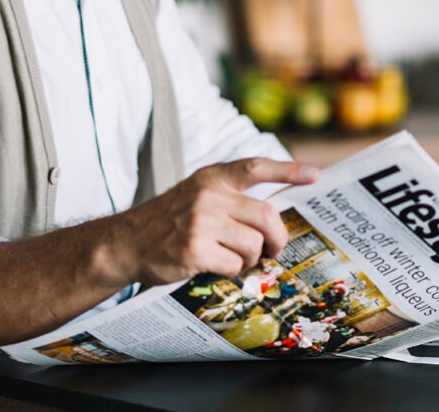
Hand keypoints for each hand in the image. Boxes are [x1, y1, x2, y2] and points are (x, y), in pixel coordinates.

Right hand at [108, 158, 319, 285]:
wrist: (124, 243)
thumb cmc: (166, 222)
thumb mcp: (195, 194)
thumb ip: (229, 197)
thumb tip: (273, 216)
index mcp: (211, 177)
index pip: (256, 167)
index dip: (288, 170)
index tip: (314, 175)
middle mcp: (208, 195)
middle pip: (267, 215)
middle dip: (277, 238)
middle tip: (273, 249)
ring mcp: (201, 221)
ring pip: (253, 244)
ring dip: (250, 258)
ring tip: (231, 258)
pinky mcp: (195, 249)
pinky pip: (234, 265)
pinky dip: (230, 271)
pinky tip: (211, 266)